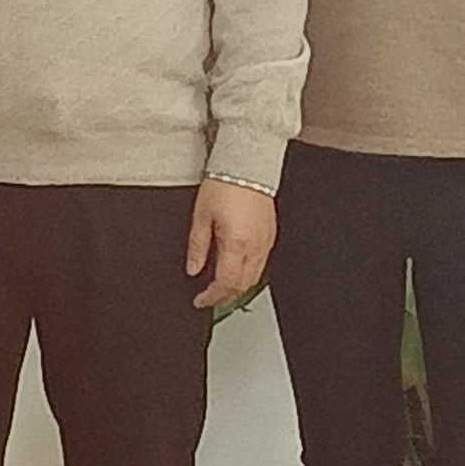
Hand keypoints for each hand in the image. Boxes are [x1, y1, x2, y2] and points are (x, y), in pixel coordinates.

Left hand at [188, 177, 277, 310]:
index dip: (212, 296)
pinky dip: (248, 273)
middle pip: (243, 285)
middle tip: (209, 298)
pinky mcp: (271, 235)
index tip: (200, 300)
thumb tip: (193, 269)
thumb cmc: (224, 184)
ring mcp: (266, 242)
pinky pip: (262, 263)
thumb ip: (197, 246)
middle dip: (225, 297)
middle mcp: (255, 246)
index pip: (225, 283)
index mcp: (236, 243)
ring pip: (255, 277)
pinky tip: (235, 269)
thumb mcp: (201, 216)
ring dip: (238, 287)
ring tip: (220, 288)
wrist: (247, 165)